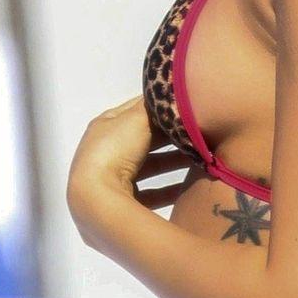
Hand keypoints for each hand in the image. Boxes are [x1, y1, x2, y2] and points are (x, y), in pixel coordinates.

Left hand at [66, 97, 196, 237]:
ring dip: (174, 162)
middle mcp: (106, 150)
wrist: (96, 199)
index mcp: (105, 126)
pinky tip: (190, 186)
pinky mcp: (123, 202)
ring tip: (202, 159)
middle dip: (171, 137)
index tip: (187, 106)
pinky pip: (152, 192)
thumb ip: (156, 107)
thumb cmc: (115, 150)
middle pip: (145, 139)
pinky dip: (170, 189)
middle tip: (201, 134)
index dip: (160, 106)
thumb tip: (171, 95)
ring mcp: (113, 178)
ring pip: (150, 165)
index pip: (136, 110)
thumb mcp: (137, 118)